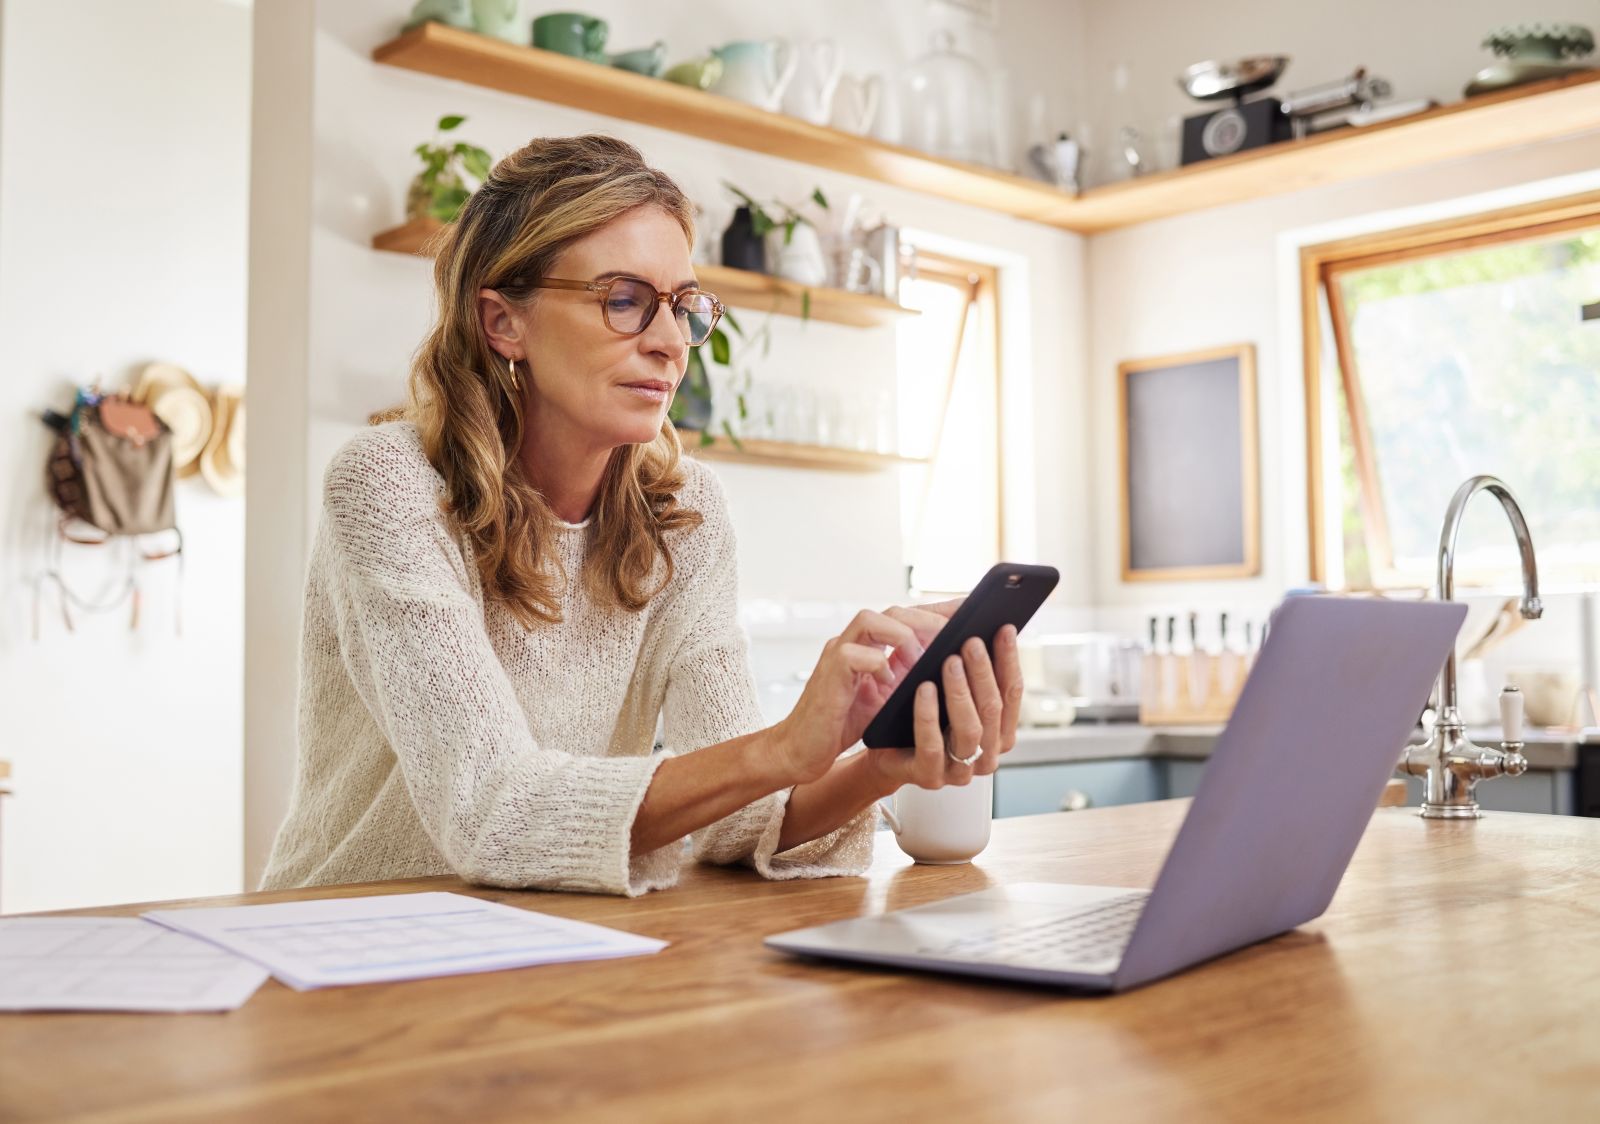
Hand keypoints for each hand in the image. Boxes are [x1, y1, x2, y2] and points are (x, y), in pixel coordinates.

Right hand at [771, 602, 957, 784]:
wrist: (803, 748)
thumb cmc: (844, 723)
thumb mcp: (887, 697)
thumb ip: (908, 675)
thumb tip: (951, 666)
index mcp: (870, 645)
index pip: (908, 616)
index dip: (939, 610)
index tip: (972, 610)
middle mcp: (853, 642)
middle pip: (892, 611)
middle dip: (927, 619)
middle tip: (955, 634)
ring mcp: (838, 654)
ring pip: (870, 620)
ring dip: (903, 636)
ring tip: (923, 658)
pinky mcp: (828, 674)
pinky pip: (853, 656)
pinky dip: (877, 665)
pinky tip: (891, 682)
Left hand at [859, 623, 1023, 793]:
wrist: (880, 749)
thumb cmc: (916, 712)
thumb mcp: (944, 686)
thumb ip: (967, 662)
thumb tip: (977, 618)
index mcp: (997, 732)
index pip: (1012, 693)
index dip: (1010, 660)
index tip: (1004, 629)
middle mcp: (985, 754)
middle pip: (993, 709)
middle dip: (983, 672)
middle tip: (971, 641)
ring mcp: (959, 771)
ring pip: (970, 730)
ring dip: (961, 692)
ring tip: (950, 661)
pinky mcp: (929, 777)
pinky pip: (932, 745)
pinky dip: (929, 715)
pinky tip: (924, 689)